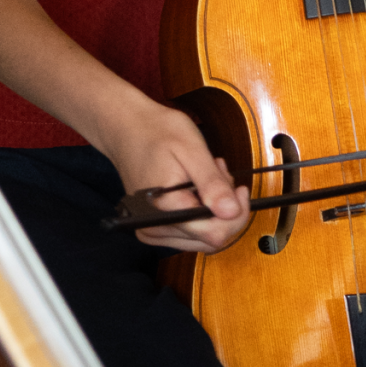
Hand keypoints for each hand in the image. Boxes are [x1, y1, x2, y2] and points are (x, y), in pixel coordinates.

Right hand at [99, 97, 251, 254]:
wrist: (126, 128)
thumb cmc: (155, 132)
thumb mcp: (191, 150)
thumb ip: (212, 184)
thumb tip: (232, 212)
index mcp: (165, 209)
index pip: (215, 234)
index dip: (236, 215)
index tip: (239, 190)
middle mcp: (155, 227)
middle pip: (211, 238)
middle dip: (225, 209)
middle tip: (219, 175)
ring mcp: (153, 230)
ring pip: (204, 237)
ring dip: (214, 210)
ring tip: (207, 177)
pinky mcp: (155, 227)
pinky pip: (191, 232)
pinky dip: (201, 212)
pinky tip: (197, 188)